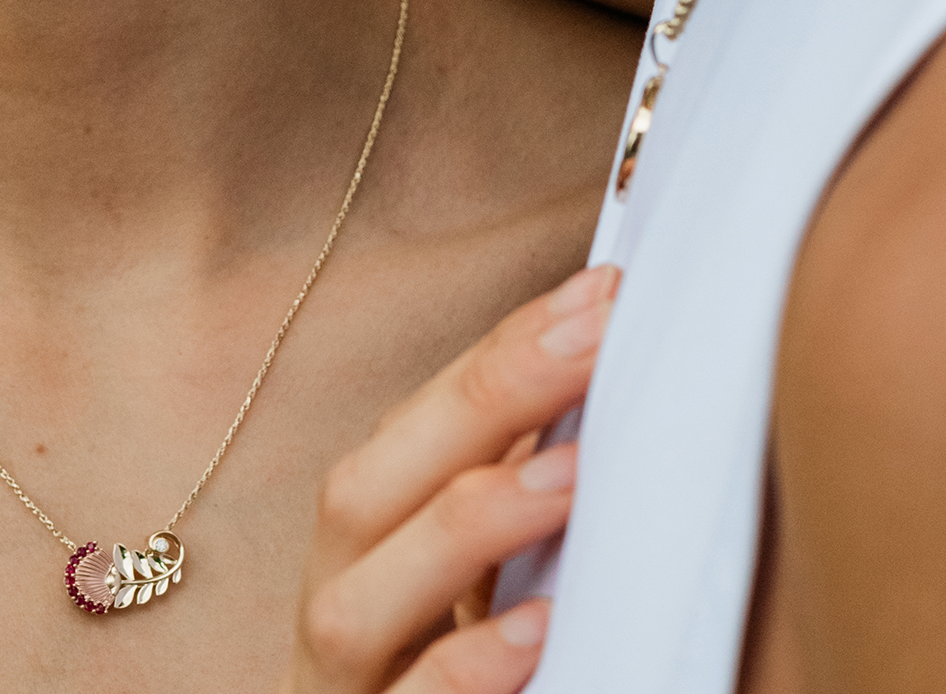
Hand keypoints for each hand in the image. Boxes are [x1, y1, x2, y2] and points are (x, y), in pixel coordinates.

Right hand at [283, 264, 617, 693]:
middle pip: (364, 489)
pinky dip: (463, 674)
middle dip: (476, 403)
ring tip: (575, 474)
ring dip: (462, 529)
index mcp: (366, 540)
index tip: (602, 292)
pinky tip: (540, 632)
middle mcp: (337, 602)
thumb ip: (520, 490)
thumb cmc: (461, 676)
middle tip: (594, 337)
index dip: (499, 351)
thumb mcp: (484, 577)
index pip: (412, 425)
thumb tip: (609, 364)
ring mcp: (343, 689)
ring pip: (354, 603)